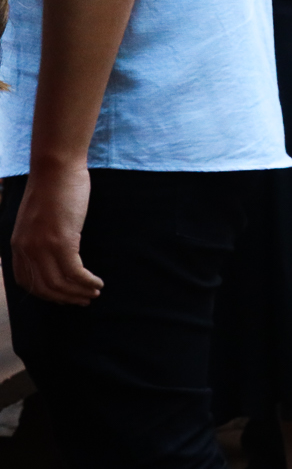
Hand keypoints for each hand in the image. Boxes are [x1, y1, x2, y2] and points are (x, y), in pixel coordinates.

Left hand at [12, 161, 99, 304]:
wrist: (56, 168)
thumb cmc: (52, 188)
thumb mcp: (37, 218)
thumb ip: (39, 236)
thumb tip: (53, 252)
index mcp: (18, 244)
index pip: (26, 281)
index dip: (46, 294)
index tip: (63, 296)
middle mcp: (26, 249)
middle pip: (44, 287)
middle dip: (65, 298)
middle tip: (82, 300)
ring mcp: (43, 246)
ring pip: (60, 284)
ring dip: (78, 293)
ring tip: (93, 293)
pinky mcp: (62, 241)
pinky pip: (75, 272)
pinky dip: (87, 282)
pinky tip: (97, 282)